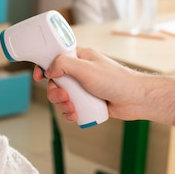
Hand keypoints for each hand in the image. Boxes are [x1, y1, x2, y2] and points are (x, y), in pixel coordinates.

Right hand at [35, 47, 174, 126]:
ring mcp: (83, 87)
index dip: (44, 67)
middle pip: (55, 81)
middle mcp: (80, 72)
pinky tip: (75, 115)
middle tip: (64, 96)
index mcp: (80, 58)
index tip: (39, 76)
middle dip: (55, 92)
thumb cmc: (116, 80)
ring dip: (62, 104)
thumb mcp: (86, 68)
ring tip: (72, 108)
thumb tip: (49, 70)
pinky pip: (70, 107)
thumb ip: (64, 64)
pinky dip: (69, 113)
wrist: (136, 100)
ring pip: (62, 96)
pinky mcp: (87, 101)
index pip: (55, 58)